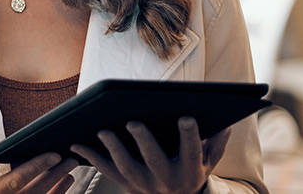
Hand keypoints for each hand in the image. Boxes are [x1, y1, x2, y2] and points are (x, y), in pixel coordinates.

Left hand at [71, 117, 230, 193]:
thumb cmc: (192, 170)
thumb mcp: (208, 160)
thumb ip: (216, 141)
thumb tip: (226, 119)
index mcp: (190, 170)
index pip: (192, 151)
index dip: (190, 135)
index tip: (185, 117)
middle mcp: (167, 180)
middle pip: (155, 160)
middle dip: (144, 141)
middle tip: (132, 122)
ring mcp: (144, 184)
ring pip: (127, 167)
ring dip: (114, 149)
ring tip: (103, 130)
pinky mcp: (125, 184)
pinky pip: (105, 170)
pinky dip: (90, 157)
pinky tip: (76, 143)